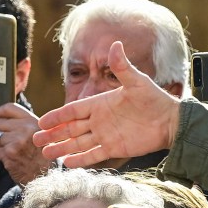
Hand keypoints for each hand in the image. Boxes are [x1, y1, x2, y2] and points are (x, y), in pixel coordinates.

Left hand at [0, 103, 50, 184]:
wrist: (45, 177)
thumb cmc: (40, 155)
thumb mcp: (39, 134)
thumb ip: (23, 124)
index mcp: (33, 121)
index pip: (9, 107)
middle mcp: (26, 128)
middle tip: (6, 141)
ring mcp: (17, 141)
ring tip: (11, 151)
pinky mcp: (10, 154)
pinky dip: (0, 156)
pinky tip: (10, 159)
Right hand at [33, 41, 180, 167]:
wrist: (171, 121)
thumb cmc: (155, 99)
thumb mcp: (137, 81)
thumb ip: (122, 66)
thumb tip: (115, 44)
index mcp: (100, 104)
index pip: (72, 111)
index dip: (57, 116)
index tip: (42, 122)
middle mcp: (99, 120)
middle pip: (70, 128)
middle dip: (52, 134)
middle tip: (36, 139)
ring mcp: (105, 135)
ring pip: (78, 143)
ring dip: (61, 148)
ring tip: (45, 154)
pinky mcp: (114, 148)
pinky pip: (93, 155)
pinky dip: (80, 160)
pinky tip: (66, 163)